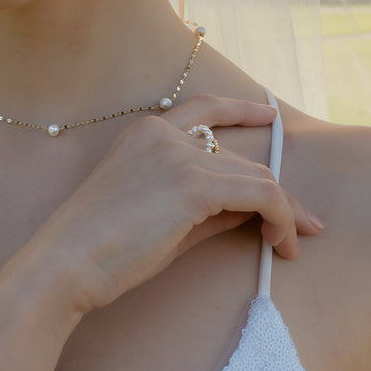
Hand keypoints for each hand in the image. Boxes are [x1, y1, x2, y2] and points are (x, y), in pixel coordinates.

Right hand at [26, 95, 320, 315]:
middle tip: (306, 224)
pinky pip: (260, 196)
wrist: (65, 261)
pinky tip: (281, 245)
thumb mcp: (159, 214)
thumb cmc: (103, 246)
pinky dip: (281, 220)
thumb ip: (205, 203)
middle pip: (242, 156)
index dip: (243, 109)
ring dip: (284, 212)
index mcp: (145, 131)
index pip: (205, 108)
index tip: (270, 116)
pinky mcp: (193, 183)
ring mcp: (178, 154)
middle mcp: (163, 132)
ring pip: (258, 177)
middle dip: (280, 192)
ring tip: (290, 245)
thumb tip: (253, 208)